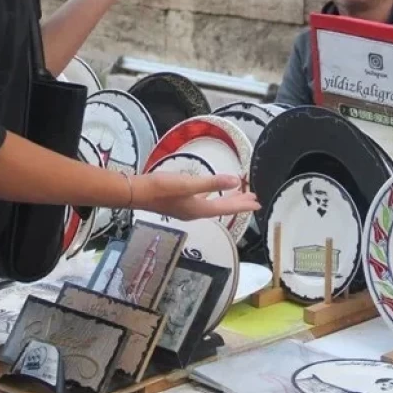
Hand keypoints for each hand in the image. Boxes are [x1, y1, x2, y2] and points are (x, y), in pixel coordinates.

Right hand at [131, 172, 259, 220]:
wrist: (135, 192)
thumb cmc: (160, 188)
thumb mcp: (187, 184)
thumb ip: (211, 182)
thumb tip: (235, 180)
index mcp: (199, 209)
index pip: (227, 207)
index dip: (243, 205)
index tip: (257, 203)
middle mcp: (195, 212)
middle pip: (222, 208)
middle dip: (238, 203)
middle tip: (253, 199)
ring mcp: (187, 208)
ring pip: (214, 204)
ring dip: (227, 199)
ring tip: (239, 195)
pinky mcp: (179, 203)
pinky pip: (204, 201)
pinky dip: (213, 195)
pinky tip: (210, 192)